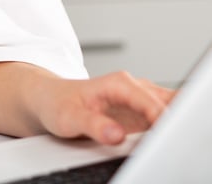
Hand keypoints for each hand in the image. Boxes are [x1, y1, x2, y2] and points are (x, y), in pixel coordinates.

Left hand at [36, 71, 174, 144]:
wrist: (49, 99)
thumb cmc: (57, 104)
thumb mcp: (69, 117)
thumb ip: (93, 125)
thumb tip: (116, 134)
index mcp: (119, 84)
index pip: (152, 103)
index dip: (164, 121)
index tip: (166, 138)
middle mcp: (133, 88)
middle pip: (169, 102)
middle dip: (176, 119)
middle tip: (171, 140)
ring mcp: (139, 99)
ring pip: (171, 107)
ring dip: (174, 123)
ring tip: (168, 141)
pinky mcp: (142, 112)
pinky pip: (166, 116)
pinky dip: (170, 127)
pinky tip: (165, 139)